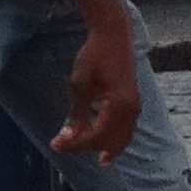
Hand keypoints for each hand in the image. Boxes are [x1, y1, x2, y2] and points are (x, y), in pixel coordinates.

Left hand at [51, 12, 140, 161]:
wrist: (114, 33)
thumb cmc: (95, 54)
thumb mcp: (80, 83)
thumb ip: (76, 113)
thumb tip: (67, 137)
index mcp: (119, 105)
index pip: (96, 135)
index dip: (75, 143)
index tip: (55, 144)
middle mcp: (131, 109)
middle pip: (109, 141)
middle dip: (86, 147)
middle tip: (63, 146)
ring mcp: (135, 105)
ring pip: (122, 137)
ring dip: (104, 146)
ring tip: (95, 157)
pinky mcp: (133, 100)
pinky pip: (126, 127)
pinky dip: (114, 137)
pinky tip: (105, 140)